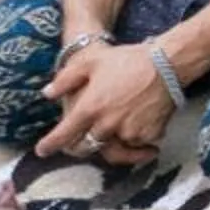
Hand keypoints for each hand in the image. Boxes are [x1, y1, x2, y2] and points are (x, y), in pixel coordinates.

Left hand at [38, 39, 172, 165]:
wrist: (167, 64)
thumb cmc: (127, 59)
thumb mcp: (90, 62)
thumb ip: (65, 79)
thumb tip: (47, 94)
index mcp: (89, 107)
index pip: (63, 134)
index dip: (50, 144)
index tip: (42, 150)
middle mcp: (107, 124)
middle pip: (87, 147)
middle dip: (80, 147)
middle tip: (80, 143)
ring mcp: (129, 131)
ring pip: (113, 148)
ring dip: (110, 145)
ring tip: (113, 139)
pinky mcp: (149, 134)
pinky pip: (136, 144)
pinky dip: (134, 141)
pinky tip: (137, 131)